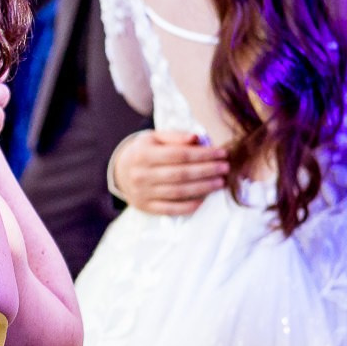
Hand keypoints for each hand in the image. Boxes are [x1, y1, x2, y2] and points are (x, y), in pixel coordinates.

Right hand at [110, 130, 229, 215]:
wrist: (121, 171)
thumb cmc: (144, 151)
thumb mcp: (154, 138)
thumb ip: (175, 136)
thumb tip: (197, 138)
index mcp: (144, 154)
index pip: (179, 154)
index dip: (203, 154)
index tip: (221, 152)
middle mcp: (141, 174)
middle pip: (181, 174)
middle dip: (207, 171)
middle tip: (225, 168)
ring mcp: (143, 193)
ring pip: (179, 192)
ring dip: (203, 188)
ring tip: (220, 182)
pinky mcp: (146, 207)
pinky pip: (171, 209)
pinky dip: (189, 206)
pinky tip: (204, 199)